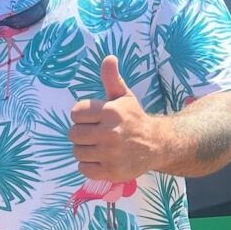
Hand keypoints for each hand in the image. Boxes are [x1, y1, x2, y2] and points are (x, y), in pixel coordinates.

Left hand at [68, 55, 162, 182]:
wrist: (157, 144)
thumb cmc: (134, 118)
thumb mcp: (124, 96)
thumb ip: (112, 79)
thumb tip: (108, 58)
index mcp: (111, 112)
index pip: (75, 113)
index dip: (82, 116)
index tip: (93, 118)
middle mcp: (110, 133)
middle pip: (73, 134)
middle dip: (82, 133)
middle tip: (95, 134)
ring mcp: (111, 154)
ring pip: (77, 151)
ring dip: (85, 150)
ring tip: (99, 146)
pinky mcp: (111, 171)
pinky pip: (84, 169)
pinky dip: (89, 165)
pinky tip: (102, 159)